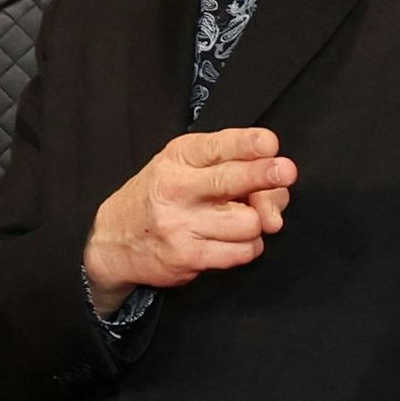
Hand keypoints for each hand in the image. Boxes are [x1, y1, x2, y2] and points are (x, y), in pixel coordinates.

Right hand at [84, 127, 297, 312]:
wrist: (113, 240)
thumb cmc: (162, 196)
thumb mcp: (186, 167)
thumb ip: (234, 168)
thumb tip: (277, 196)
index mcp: (180, 157)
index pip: (217, 146)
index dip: (247, 144)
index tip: (269, 144)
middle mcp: (176, 187)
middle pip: (232, 180)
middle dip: (264, 175)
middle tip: (286, 171)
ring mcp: (181, 224)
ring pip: (249, 222)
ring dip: (256, 223)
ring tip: (237, 219)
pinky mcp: (187, 256)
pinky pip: (243, 251)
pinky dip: (247, 247)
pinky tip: (231, 240)